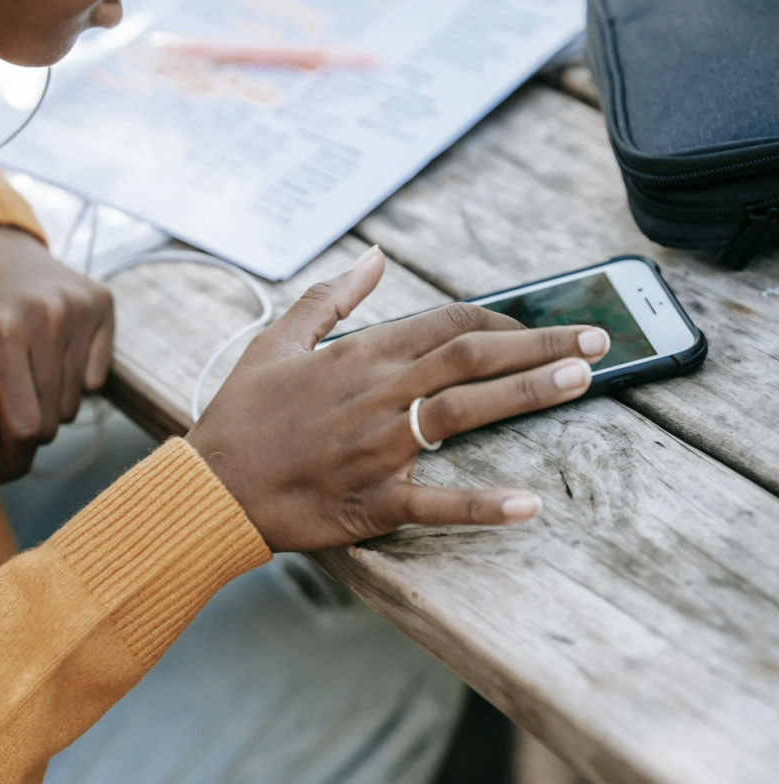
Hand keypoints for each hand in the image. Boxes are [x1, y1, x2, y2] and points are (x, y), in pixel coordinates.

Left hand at [0, 226, 114, 482]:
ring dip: (49, 404)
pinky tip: (49, 353)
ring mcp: (77, 306)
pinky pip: (95, 380)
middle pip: (50, 423)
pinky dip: (74, 379)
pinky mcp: (102, 301)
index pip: (24, 429)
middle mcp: (44, 315)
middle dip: (27, 429)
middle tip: (4, 406)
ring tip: (23, 373)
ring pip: (73, 405)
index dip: (12, 459)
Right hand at [186, 246, 610, 551]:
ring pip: (463, 413)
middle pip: (469, 358)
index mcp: (356, 356)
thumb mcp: (276, 340)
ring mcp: (376, 449)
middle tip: (596, 340)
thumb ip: (329, 297)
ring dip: (527, 394)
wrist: (209, 485)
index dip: (499, 322)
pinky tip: (527, 505)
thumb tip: (374, 256)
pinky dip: (480, 505)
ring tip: (582, 380)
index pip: (445, 324)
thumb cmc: (241, 414)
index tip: (535, 327)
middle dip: (538, 345)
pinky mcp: (371, 501)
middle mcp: (374, 395)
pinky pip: (434, 504)